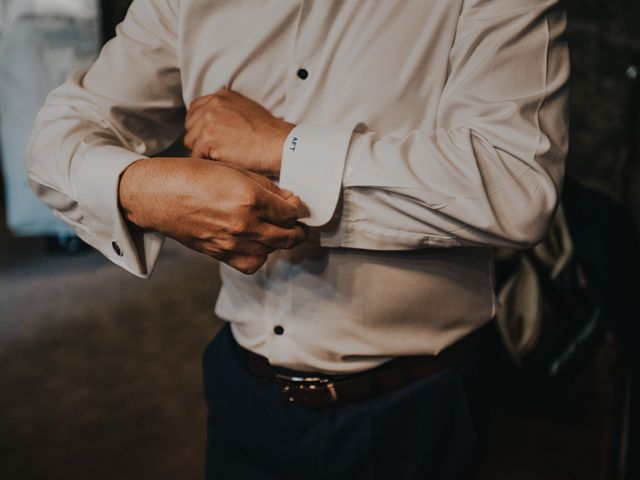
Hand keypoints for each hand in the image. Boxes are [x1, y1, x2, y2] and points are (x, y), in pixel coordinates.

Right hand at [118, 157, 306, 273]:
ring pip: (274, 251)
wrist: (161, 196)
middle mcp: (245, 224)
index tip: (294, 205)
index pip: (291, 214)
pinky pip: (253, 264)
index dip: (296, 209)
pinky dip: (260, 255)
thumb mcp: (235, 170)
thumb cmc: (194, 177)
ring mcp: (234, 243)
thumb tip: (288, 200)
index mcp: (250, 198)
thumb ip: (267, 187)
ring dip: (278, 242)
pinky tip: (256, 243)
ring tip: (273, 230)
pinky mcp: (223, 255)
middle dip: (297, 230)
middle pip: (289, 237)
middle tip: (296, 224)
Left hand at [184, 88, 294, 175]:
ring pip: (191, 142)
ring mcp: (208, 122)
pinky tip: (220, 163)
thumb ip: (227, 110)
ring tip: (219, 158)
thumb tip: (216, 122)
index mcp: (220, 96)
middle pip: (190, 126)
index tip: (205, 137)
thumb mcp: (247, 108)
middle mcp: (212, 106)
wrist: (277, 143)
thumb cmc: (268, 132)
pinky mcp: (208, 140)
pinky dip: (206, 162)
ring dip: (202, 152)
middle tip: (214, 151)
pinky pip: (196, 155)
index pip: (195, 109)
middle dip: (199, 139)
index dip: (198, 125)